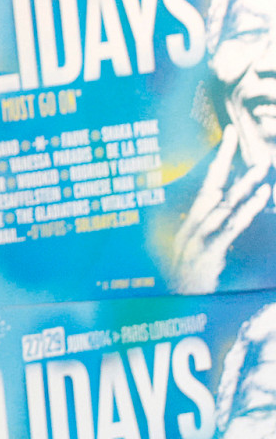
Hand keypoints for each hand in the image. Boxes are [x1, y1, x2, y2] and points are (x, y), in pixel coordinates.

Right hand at [170, 126, 271, 294]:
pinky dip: (246, 209)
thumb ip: (207, 230)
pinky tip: (261, 195)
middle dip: (223, 157)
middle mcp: (192, 222)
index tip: (229, 133)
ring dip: (243, 183)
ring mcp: (198, 236)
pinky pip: (230, 226)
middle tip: (235, 134)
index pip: (206, 182)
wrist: (176, 305)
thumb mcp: (195, 252)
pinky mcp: (209, 251)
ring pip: (222, 203)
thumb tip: (223, 211)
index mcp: (191, 220)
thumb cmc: (188, 280)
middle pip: (210, 184)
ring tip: (262, 165)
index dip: (218, 158)